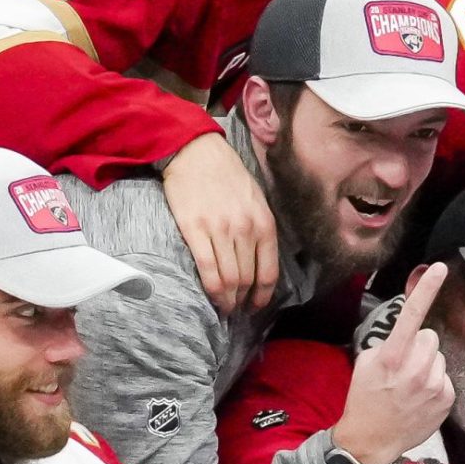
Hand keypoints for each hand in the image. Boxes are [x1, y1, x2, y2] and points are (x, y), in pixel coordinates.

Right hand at [162, 131, 278, 313]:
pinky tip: (211, 296)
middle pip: (247, 279)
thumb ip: (260, 229)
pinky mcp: (195, 230)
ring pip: (228, 279)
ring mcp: (221, 231)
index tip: (256, 307)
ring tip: (222, 307)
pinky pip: (207, 268)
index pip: (269, 272)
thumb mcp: (257, 201)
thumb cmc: (227, 177)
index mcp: (265, 224)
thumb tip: (260, 260)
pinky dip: (211, 288)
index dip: (263, 296)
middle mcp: (247, 230)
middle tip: (235, 310)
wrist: (197, 153)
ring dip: (226, 299)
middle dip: (242, 301)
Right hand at [332, 262, 454, 463]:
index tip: (440, 268)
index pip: (412, 315)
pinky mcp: (447, 398)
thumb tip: (409, 327)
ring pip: (439, 356)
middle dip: (419, 345)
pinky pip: (445, 376)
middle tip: (402, 365)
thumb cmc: (364, 398)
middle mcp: (416, 369)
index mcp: (392, 356)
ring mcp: (434, 385)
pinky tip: (419, 397)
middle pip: (430, 336)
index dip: (426, 289)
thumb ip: (388, 342)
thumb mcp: (366, 363)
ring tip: (409, 384)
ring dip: (427, 364)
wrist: (370, 440)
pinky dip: (434, 382)